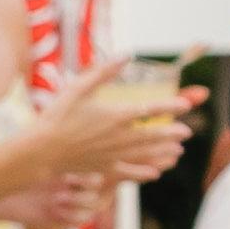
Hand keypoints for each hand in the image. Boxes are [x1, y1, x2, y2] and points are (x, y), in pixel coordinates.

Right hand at [36, 60, 195, 190]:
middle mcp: (120, 137)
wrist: (42, 150)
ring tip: (178, 150)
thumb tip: (126, 54)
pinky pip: (129, 171)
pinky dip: (144, 172)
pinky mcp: (104, 167)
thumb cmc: (57, 115)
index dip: (171, 107)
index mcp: (116, 115)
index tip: (186, 105)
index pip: (151, 109)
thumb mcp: (79, 87)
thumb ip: (104, 71)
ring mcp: (113, 155)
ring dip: (164, 151)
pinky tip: (155, 174)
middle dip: (172, 133)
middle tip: (187, 132)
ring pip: (146, 153)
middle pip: (153, 135)